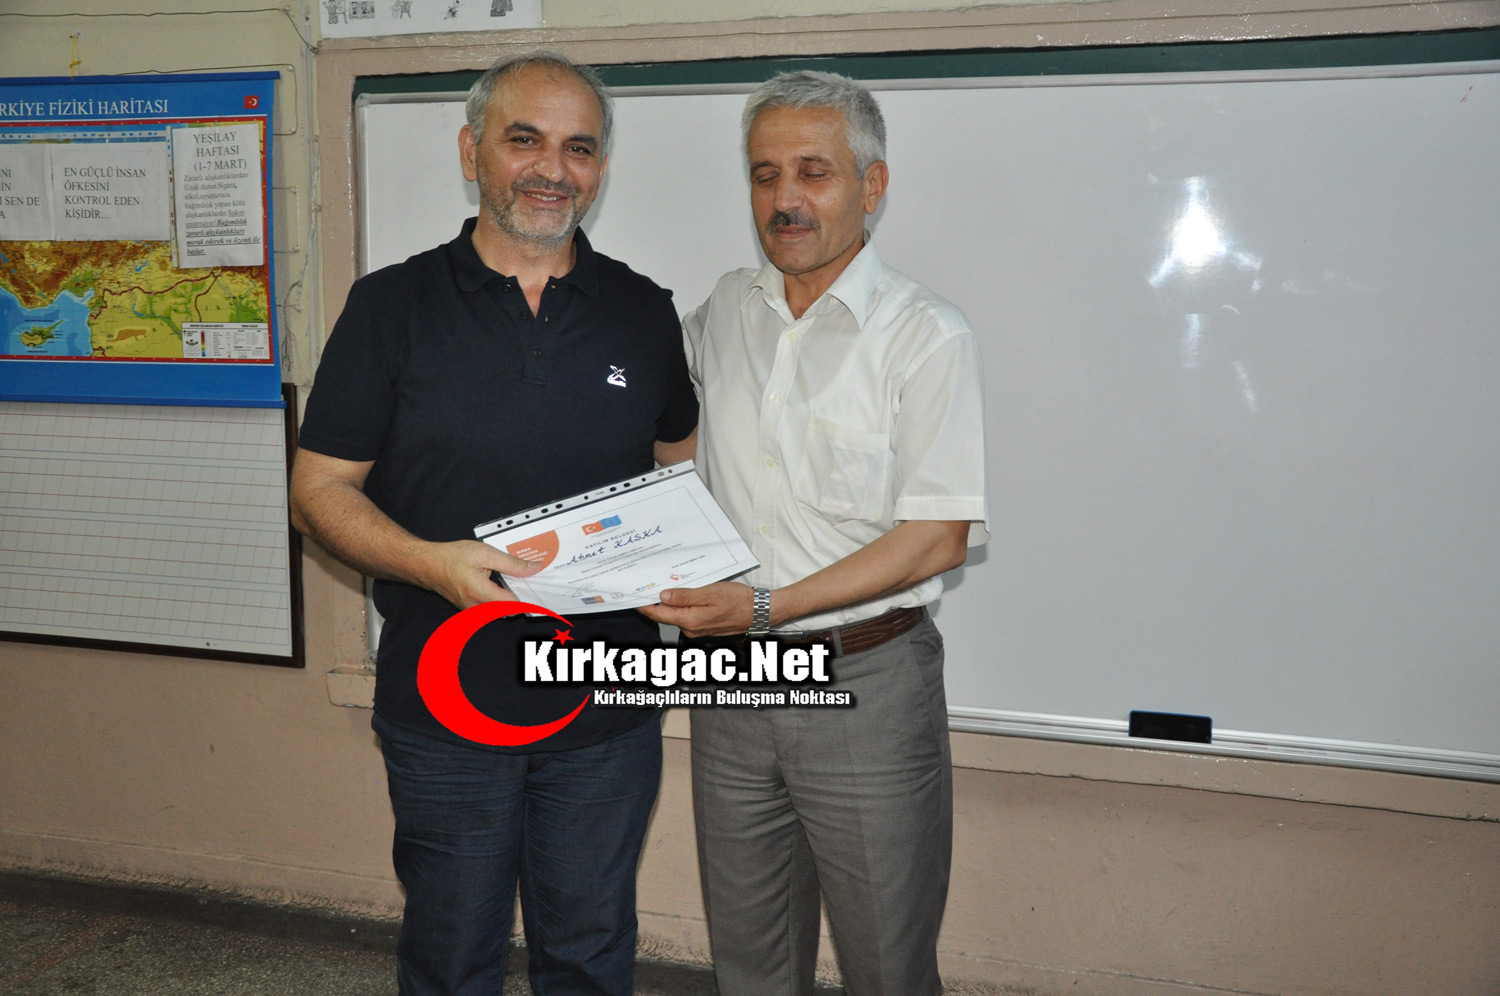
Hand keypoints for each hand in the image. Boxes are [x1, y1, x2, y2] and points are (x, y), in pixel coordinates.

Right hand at [425, 539, 541, 609]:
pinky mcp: (469, 610)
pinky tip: (498, 584)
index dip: (528, 599)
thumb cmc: (452, 557)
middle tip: (527, 582)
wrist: (427, 564)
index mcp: (481, 594)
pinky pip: (490, 609)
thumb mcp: (485, 554)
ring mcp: (471, 611)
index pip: (513, 606)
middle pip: (508, 611)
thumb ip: (511, 564)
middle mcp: (476, 608)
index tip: (540, 593)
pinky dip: (498, 599)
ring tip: (512, 581)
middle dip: (520, 598)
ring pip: (500, 612)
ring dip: (509, 599)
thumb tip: (534, 569)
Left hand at [639, 582, 754, 637]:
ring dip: (670, 603)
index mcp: (690, 620)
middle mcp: (691, 629)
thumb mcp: (710, 593)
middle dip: (655, 602)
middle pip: (666, 615)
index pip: (659, 614)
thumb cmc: (739, 602)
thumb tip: (664, 595)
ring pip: (677, 615)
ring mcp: (698, 630)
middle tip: (644, 586)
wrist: (760, 612)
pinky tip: (683, 595)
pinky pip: (687, 616)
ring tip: (664, 587)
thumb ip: (685, 596)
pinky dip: (682, 606)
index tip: (632, 598)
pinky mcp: (704, 627)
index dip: (644, 605)